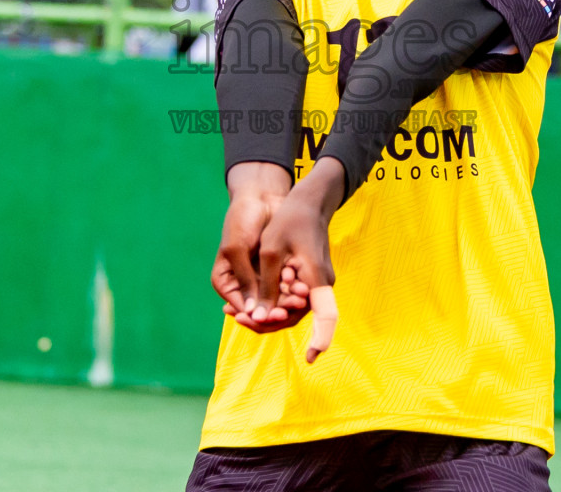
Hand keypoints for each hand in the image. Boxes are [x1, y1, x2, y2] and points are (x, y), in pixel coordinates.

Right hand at [212, 163, 307, 333]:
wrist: (261, 197)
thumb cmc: (242, 219)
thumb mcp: (236, 248)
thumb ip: (244, 278)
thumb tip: (250, 312)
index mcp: (226, 283)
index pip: (243, 309)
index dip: (261, 316)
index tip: (280, 314)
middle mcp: (242, 285)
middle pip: (261, 308)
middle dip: (280, 308)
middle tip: (298, 304)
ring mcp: (260, 279)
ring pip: (276, 300)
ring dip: (290, 300)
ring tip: (304, 295)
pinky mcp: (276, 271)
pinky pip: (286, 287)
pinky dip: (295, 288)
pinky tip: (306, 287)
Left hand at [250, 159, 343, 359]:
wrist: (309, 201)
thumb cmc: (290, 221)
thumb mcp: (272, 253)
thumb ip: (267, 288)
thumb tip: (258, 318)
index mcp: (317, 279)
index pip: (326, 317)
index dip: (321, 338)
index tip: (311, 358)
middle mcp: (321, 286)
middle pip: (296, 317)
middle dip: (266, 323)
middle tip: (236, 318)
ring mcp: (317, 284)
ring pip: (291, 310)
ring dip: (265, 313)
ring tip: (234, 312)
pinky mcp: (309, 280)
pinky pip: (290, 299)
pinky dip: (270, 302)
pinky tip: (248, 301)